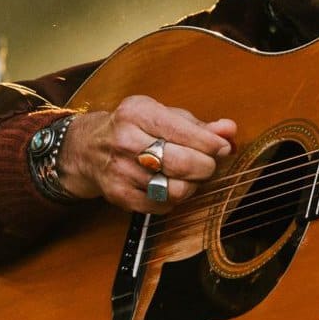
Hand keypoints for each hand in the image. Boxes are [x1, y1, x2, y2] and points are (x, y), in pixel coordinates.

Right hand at [60, 96, 237, 213]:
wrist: (88, 149)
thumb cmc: (133, 128)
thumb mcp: (162, 115)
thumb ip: (198, 125)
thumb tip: (230, 131)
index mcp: (138, 113)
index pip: (184, 132)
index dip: (211, 144)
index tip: (222, 148)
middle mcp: (126, 141)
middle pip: (182, 163)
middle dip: (205, 167)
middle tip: (208, 165)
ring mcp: (120, 171)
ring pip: (174, 189)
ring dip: (191, 186)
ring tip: (189, 177)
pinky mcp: (119, 195)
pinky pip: (162, 205)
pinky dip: (174, 199)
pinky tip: (170, 186)